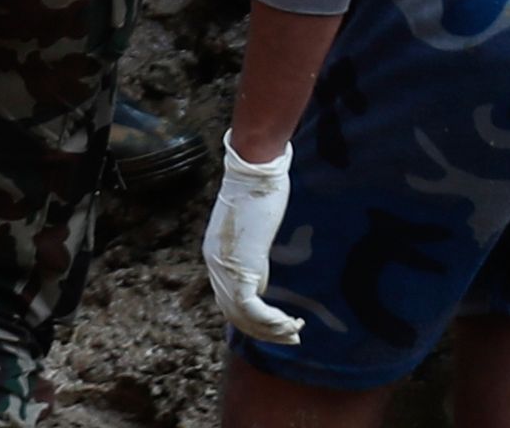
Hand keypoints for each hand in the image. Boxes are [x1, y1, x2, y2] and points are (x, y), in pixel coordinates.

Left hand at [201, 137, 302, 343]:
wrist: (254, 173)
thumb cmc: (258, 192)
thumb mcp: (252, 230)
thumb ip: (251, 252)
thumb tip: (260, 273)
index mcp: (215, 254)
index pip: (228, 299)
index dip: (254, 319)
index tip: (279, 325)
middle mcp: (214, 264)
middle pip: (234, 313)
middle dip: (264, 331)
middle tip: (292, 336)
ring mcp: (223, 267)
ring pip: (243, 317)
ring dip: (272, 330)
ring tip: (295, 332)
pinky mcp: (239, 268)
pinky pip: (253, 310)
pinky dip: (273, 322)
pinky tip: (292, 323)